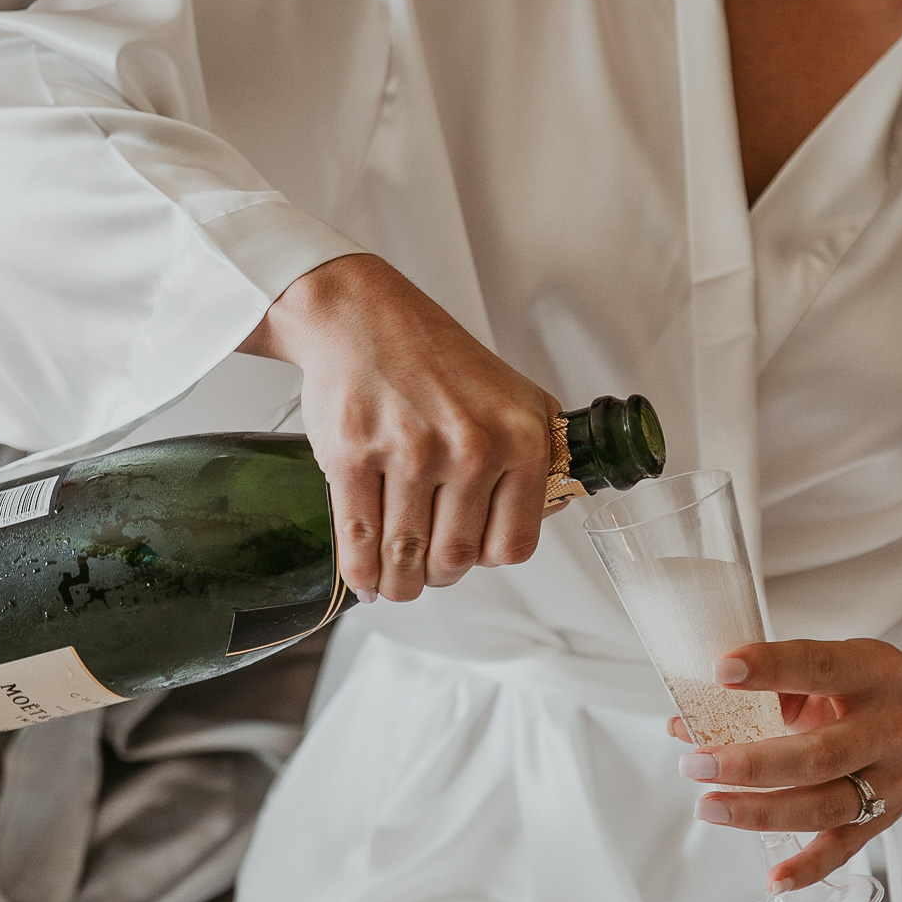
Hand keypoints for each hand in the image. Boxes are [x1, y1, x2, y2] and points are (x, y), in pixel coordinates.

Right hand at [241, 254, 556, 602]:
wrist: (364, 318)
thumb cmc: (438, 362)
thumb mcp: (515, 399)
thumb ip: (539, 457)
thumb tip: (548, 512)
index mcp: (519, 440)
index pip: (512, 545)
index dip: (486, 560)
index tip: (470, 557)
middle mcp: (470, 447)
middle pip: (455, 557)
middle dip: (437, 577)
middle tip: (425, 573)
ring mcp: (409, 452)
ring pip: (405, 555)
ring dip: (398, 584)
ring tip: (394, 582)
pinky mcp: (353, 454)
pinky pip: (359, 538)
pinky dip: (360, 572)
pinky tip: (365, 579)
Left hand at [670, 639, 901, 890]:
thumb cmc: (865, 688)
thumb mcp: (834, 667)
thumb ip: (767, 688)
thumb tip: (684, 722)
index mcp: (874, 672)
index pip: (819, 667)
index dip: (770, 669)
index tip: (720, 670)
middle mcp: (891, 727)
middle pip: (820, 754)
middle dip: (751, 763)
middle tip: (696, 764)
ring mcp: (893, 779)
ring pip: (825, 805)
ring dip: (761, 812)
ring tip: (709, 807)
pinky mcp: (887, 818)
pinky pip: (845, 848)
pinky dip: (808, 868)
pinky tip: (772, 878)